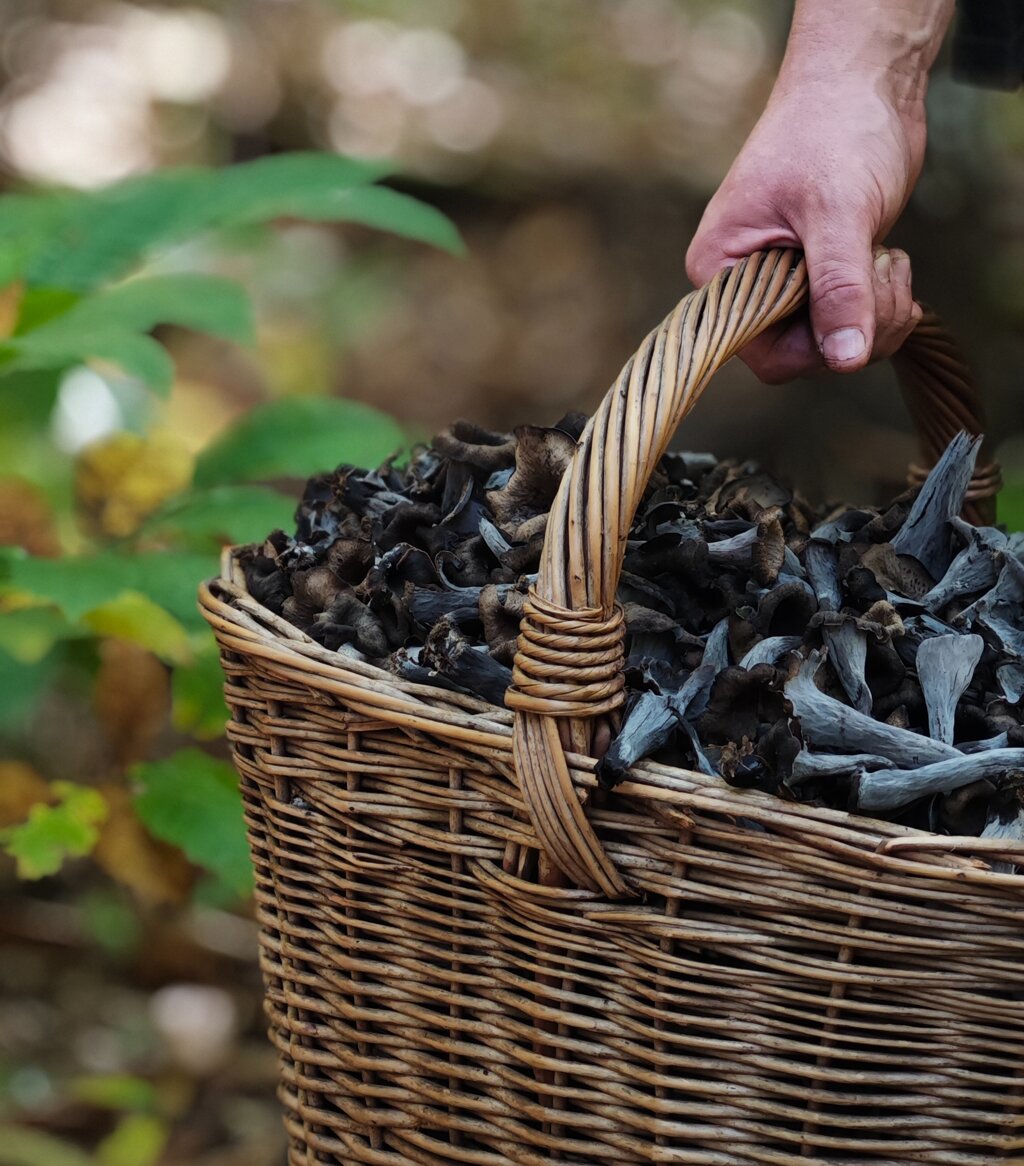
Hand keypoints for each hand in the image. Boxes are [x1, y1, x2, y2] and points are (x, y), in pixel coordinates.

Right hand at [686, 71, 926, 382]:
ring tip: (889, 260)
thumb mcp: (836, 213)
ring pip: (834, 340)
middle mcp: (746, 286)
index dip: (813, 346)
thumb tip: (845, 359)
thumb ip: (839, 288)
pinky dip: (883, 303)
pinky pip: (852, 320)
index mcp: (722, 272)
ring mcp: (785, 282)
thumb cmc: (832, 130)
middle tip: (884, 272)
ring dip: (878, 313)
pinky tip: (891, 262)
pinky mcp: (821, 274)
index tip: (852, 306)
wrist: (864, 83)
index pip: (762, 352)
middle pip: (802, 353)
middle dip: (857, 324)